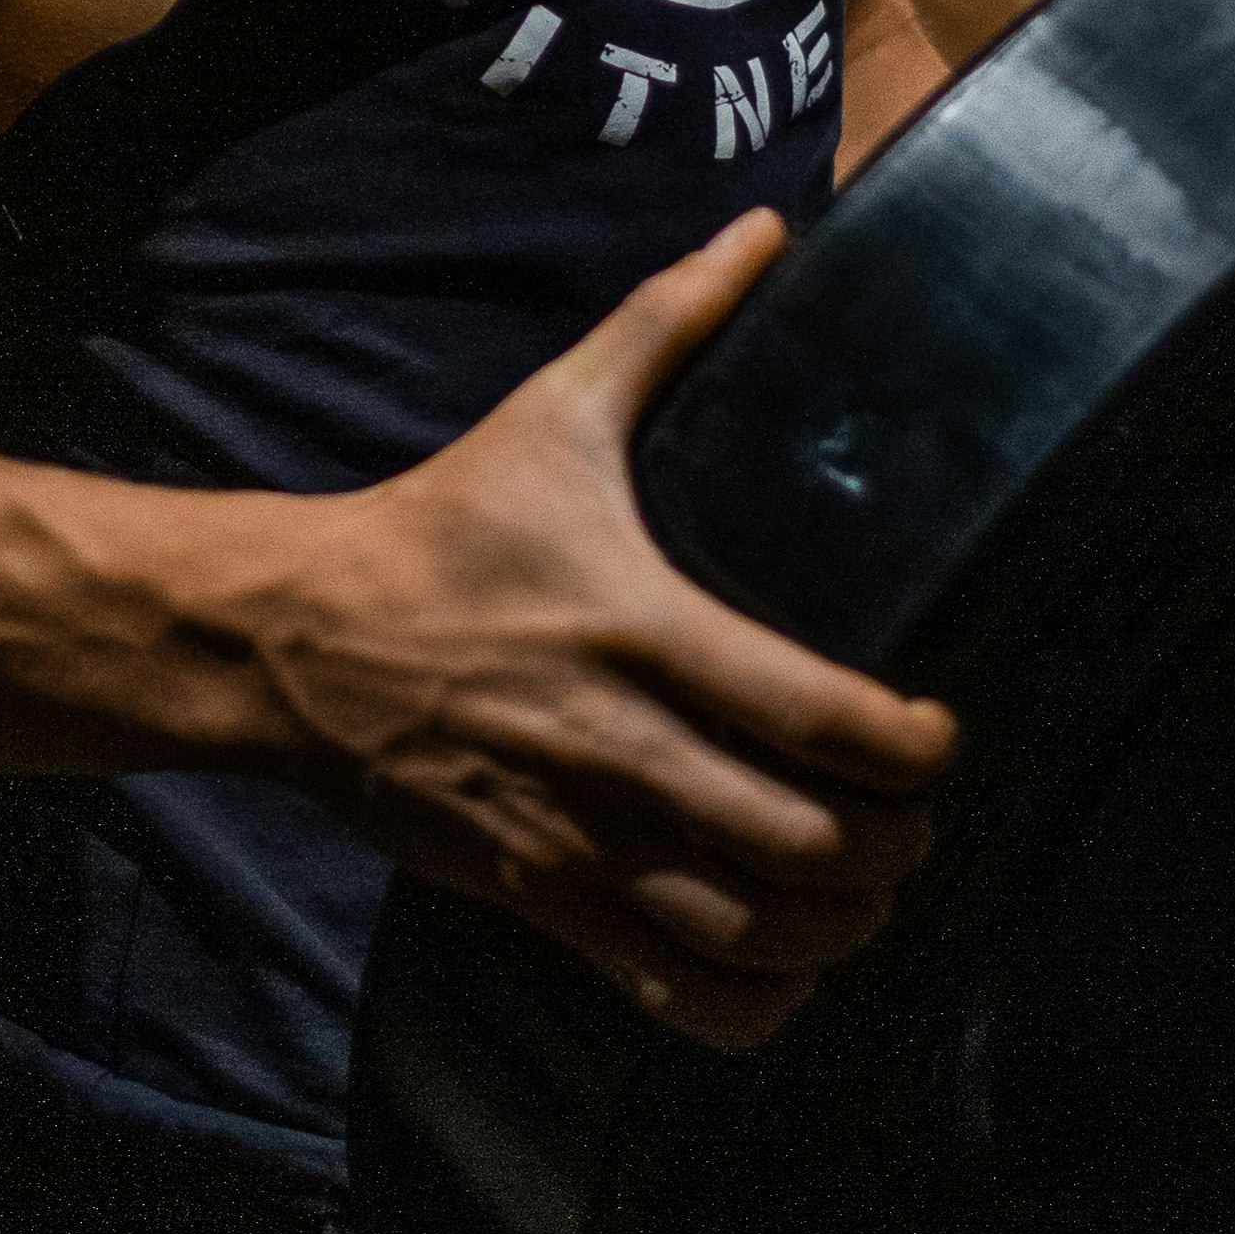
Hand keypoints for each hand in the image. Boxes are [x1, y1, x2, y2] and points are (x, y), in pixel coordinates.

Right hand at [255, 213, 955, 1051]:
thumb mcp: (555, 410)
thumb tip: (767, 227)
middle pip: (804, 846)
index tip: (940, 736)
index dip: (910, 748)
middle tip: (915, 821)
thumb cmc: (442, 525)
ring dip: (838, 931)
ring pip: (749, 934)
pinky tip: (786, 970)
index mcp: (639, 625)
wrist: (294, 639)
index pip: (817, 716)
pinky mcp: (538, 900)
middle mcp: (617, 746)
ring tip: (865, 893)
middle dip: (893, 850)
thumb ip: (672, 321)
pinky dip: (753, 1006)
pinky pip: (671, 995)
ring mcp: (576, 838)